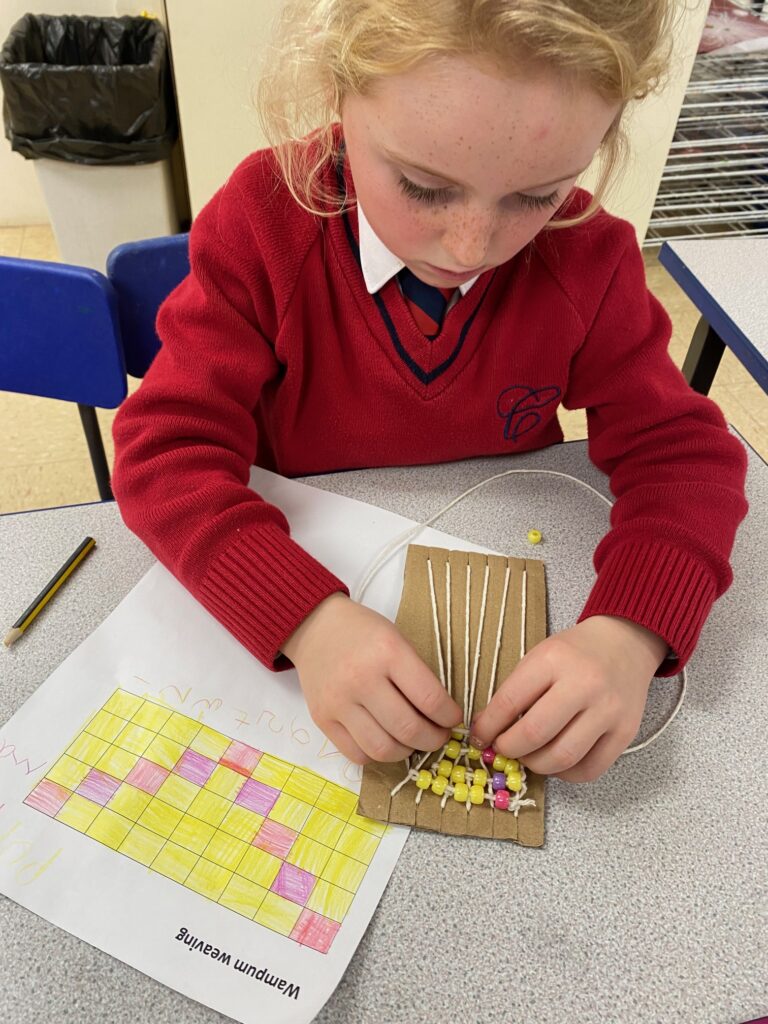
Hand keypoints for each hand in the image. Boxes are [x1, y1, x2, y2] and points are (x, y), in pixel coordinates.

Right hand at [282, 593, 462, 763]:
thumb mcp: (398, 640)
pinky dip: (377, 755)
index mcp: (388, 652)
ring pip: (382, 749)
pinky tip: (385, 740)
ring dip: (406, 751)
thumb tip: (441, 717)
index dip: (449, 717)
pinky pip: (357, 754)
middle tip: (438, 735)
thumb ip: (418, 676)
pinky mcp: (322, 719)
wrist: (315, 627)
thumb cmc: (363, 633)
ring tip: (412, 741)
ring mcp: (338, 702)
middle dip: (433, 739)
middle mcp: (361, 679)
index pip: (430, 699)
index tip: (453, 719)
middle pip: (408, 729)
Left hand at [470, 616, 666, 781]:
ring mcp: (608, 710)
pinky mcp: (625, 732)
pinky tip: (557, 761)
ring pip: (562, 758)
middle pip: (534, 734)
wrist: (625, 643)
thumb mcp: (538, 657)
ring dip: (535, 765)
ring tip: (529, 756)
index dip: (487, 726)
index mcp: (553, 660)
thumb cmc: (575, 652)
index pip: (509, 702)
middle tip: (503, 748)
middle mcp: (584, 684)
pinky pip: (589, 769)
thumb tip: (486, 730)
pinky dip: (566, 774)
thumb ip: (515, 692)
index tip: (479, 736)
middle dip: (509, 749)